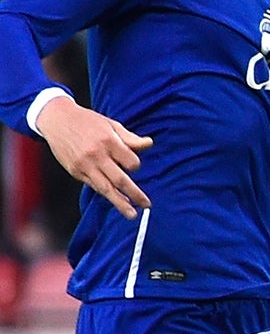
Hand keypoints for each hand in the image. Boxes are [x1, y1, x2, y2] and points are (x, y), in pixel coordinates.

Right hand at [40, 98, 151, 218]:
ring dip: (120, 202)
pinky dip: (105, 193)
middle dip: (135, 194)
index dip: (135, 165)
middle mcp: (96, 155)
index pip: (131, 162)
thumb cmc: (87, 121)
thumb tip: (149, 144)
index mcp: (108, 141)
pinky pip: (93, 185)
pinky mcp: (74, 171)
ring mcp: (84, 165)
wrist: (57, 119)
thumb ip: (130, 138)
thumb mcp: (111, 125)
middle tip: (146, 205)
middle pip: (120, 180)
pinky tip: (113, 199)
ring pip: (105, 188)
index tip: (134, 165)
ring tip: (131, 214)